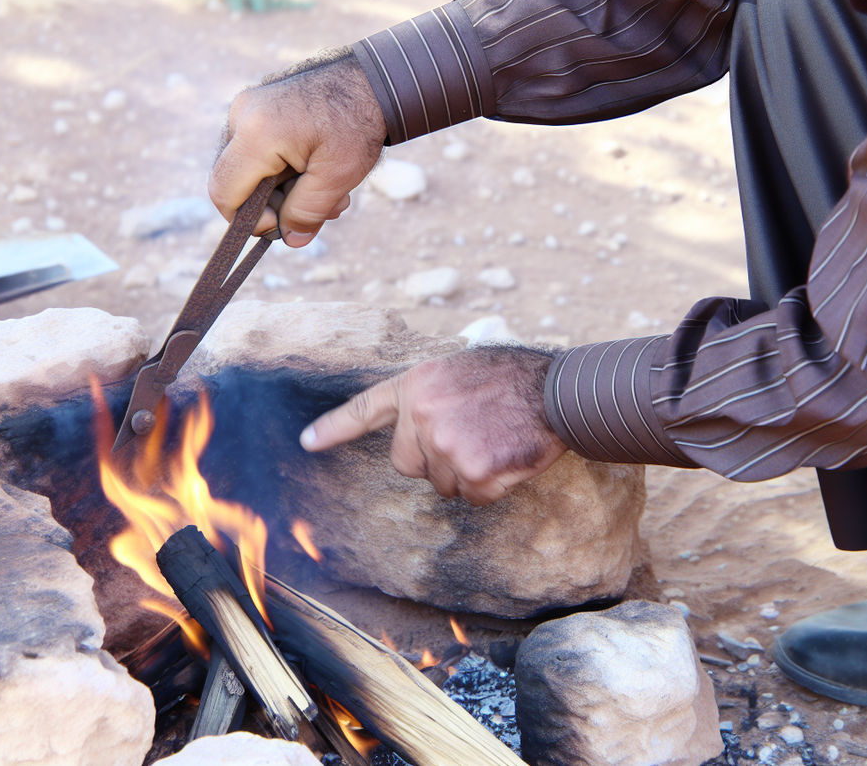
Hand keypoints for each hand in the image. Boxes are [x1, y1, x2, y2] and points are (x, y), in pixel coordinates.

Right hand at [209, 49, 386, 246]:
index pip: (224, 192)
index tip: (284, 224)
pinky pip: (256, 152)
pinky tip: (317, 171)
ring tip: (330, 193)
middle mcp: (241, 116)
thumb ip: (308, 212)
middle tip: (322, 210)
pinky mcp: (256, 108)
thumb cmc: (358, 123)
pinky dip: (283, 170)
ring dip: (285, 191)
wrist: (372, 78)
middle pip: (234, 182)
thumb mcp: (338, 176)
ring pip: (248, 170)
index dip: (248, 220)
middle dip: (274, 206)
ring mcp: (246, 108)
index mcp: (256, 133)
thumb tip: (290, 240)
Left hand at [300, 347, 569, 504]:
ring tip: (496, 439)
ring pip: (444, 483)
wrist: (557, 391)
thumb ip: (431, 396)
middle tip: (473, 434)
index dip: (334, 428)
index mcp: (415, 385)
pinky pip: (473, 496)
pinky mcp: (472, 472)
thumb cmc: (516, 377)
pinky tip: (509, 456)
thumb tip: (419, 431)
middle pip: (409, 464)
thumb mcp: (460, 370)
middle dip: (435, 460)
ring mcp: (444, 445)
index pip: (365, 410)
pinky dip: (492, 486)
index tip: (308, 442)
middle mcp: (421, 416)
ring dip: (469, 472)